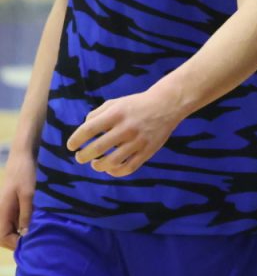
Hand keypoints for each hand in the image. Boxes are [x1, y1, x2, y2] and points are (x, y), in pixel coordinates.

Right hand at [0, 151, 36, 249]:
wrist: (23, 157)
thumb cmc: (25, 174)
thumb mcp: (28, 194)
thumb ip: (26, 214)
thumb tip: (25, 234)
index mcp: (2, 211)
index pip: (3, 237)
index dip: (16, 244)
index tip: (32, 245)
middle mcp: (1, 213)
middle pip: (5, 236)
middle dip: (18, 241)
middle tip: (36, 243)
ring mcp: (6, 209)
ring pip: (10, 229)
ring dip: (21, 234)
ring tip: (38, 235)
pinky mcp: (13, 205)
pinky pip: (15, 221)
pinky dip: (23, 225)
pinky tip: (36, 224)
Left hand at [66, 88, 182, 176]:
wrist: (167, 104)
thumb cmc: (136, 104)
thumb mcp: (115, 103)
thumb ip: (96, 115)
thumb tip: (82, 134)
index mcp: (116, 114)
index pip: (88, 130)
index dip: (76, 140)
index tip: (71, 146)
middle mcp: (126, 127)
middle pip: (97, 148)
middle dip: (83, 156)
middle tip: (80, 157)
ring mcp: (138, 141)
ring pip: (112, 161)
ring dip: (98, 166)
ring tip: (95, 164)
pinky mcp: (148, 150)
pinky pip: (129, 167)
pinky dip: (116, 172)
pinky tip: (110, 169)